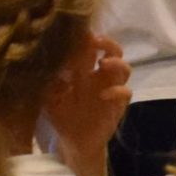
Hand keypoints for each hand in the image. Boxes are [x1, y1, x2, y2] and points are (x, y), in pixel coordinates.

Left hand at [42, 34, 130, 154]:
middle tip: (96, 41)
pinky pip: (126, 92)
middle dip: (106, 42)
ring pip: (124, 68)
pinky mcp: (118, 105)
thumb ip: (50, 80)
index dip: (87, 38)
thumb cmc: (61, 116)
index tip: (79, 32)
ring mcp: (111, 88)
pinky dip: (118, 91)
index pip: (90, 46)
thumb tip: (49, 60)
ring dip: (117, 62)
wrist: (73, 143)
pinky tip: (104, 95)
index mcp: (83, 69)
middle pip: (112, 50)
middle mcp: (100, 75)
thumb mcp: (48, 97)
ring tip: (103, 64)